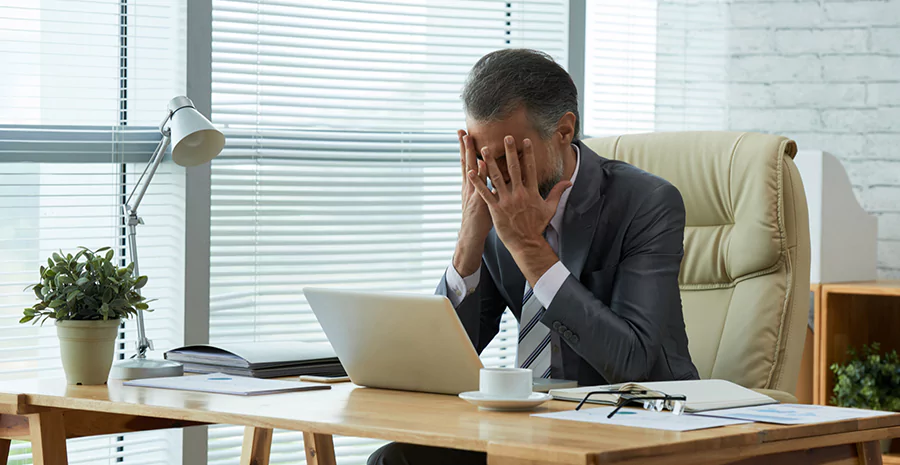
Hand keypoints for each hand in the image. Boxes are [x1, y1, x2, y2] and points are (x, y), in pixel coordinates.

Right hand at [453, 130, 491, 275]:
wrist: (471, 235)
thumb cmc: (479, 218)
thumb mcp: (481, 198)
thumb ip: (486, 185)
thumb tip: (493, 172)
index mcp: (469, 185)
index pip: (467, 162)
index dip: (465, 148)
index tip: (464, 133)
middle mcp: (468, 186)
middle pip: (465, 162)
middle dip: (463, 146)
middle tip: (461, 130)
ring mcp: (472, 192)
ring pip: (470, 169)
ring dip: (469, 154)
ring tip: (468, 139)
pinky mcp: (478, 200)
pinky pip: (479, 185)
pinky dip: (479, 174)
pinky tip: (480, 163)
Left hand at [468, 135, 570, 267]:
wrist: (526, 243)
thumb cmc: (537, 225)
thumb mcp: (550, 208)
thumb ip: (557, 192)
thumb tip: (569, 181)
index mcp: (531, 192)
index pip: (530, 169)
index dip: (528, 154)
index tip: (525, 141)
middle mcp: (519, 194)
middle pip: (513, 169)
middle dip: (509, 152)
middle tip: (506, 137)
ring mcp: (506, 201)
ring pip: (497, 178)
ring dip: (490, 162)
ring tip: (483, 149)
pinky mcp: (495, 209)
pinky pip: (485, 193)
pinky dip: (477, 182)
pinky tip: (470, 172)